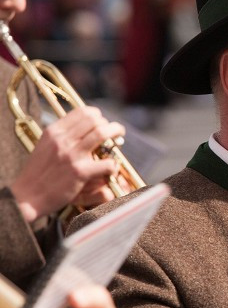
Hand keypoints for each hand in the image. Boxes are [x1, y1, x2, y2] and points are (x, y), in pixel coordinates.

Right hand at [10, 106, 125, 222]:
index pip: (82, 112)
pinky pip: (106, 162)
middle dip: (109, 124)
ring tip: (119, 140)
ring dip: (116, 134)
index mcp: (54, 131)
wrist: (27, 196)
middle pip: (94, 120)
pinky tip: (111, 168)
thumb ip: (61, 136)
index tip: (102, 122)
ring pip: (102, 133)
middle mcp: (62, 139)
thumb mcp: (45, 146)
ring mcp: (71, 155)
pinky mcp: (79, 172)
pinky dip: (113, 164)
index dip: (97, 115)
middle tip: (115, 131)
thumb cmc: (37, 173)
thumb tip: (80, 127)